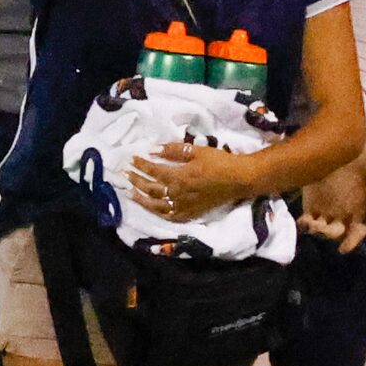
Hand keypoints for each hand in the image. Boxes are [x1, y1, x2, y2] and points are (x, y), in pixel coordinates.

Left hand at [127, 139, 254, 221]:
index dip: (140, 164)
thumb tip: (153, 150)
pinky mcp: (191, 212)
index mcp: (179, 176)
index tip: (131, 158)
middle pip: (151, 188)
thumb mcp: (197, 151)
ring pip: (157, 205)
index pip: (153, 171)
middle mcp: (178, 193)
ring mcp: (184, 205)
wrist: (240, 179)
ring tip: (131, 193)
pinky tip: (152, 207)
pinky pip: (170, 216)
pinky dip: (159, 212)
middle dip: (136, 180)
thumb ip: (174, 150)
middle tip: (125, 174)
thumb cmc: (220, 162)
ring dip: (142, 198)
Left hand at [298, 143, 365, 252]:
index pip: (360, 229)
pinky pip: (307, 219)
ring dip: (316, 230)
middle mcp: (346, 212)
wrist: (338, 139)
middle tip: (321, 227)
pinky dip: (304, 223)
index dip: (353, 240)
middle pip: (338, 231)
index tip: (344, 248)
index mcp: (363, 207)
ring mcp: (328, 208)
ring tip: (310, 223)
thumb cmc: (362, 153)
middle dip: (330, 233)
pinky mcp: (312, 202)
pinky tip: (303, 221)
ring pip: (322, 228)